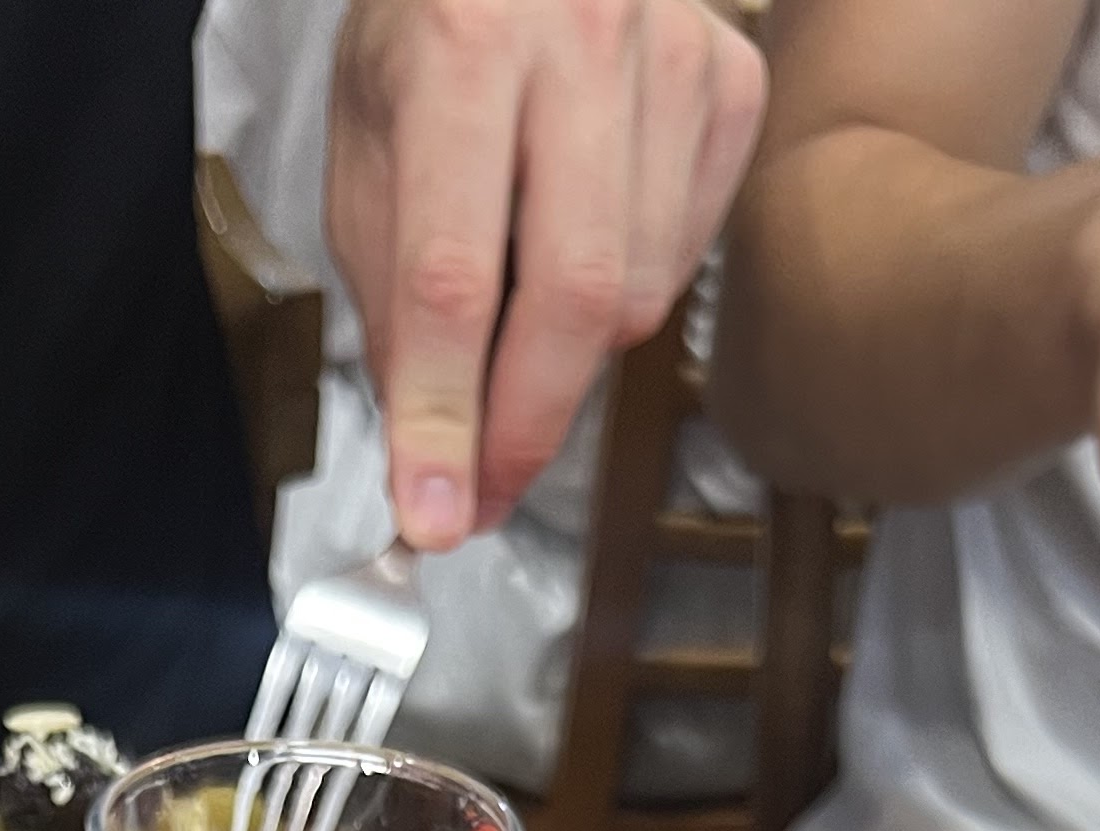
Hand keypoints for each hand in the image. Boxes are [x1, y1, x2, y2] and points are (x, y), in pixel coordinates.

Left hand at [328, 0, 764, 548]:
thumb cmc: (436, 21)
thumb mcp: (368, 140)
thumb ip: (392, 292)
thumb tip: (430, 446)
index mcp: (463, 42)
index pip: (456, 276)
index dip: (443, 417)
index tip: (434, 513)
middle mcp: (583, 35)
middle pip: (577, 297)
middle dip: (524, 427)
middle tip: (481, 492)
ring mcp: (675, 54)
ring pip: (640, 293)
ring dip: (569, 357)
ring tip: (515, 325)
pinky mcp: (732, 81)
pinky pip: (686, 255)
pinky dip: (629, 292)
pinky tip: (581, 246)